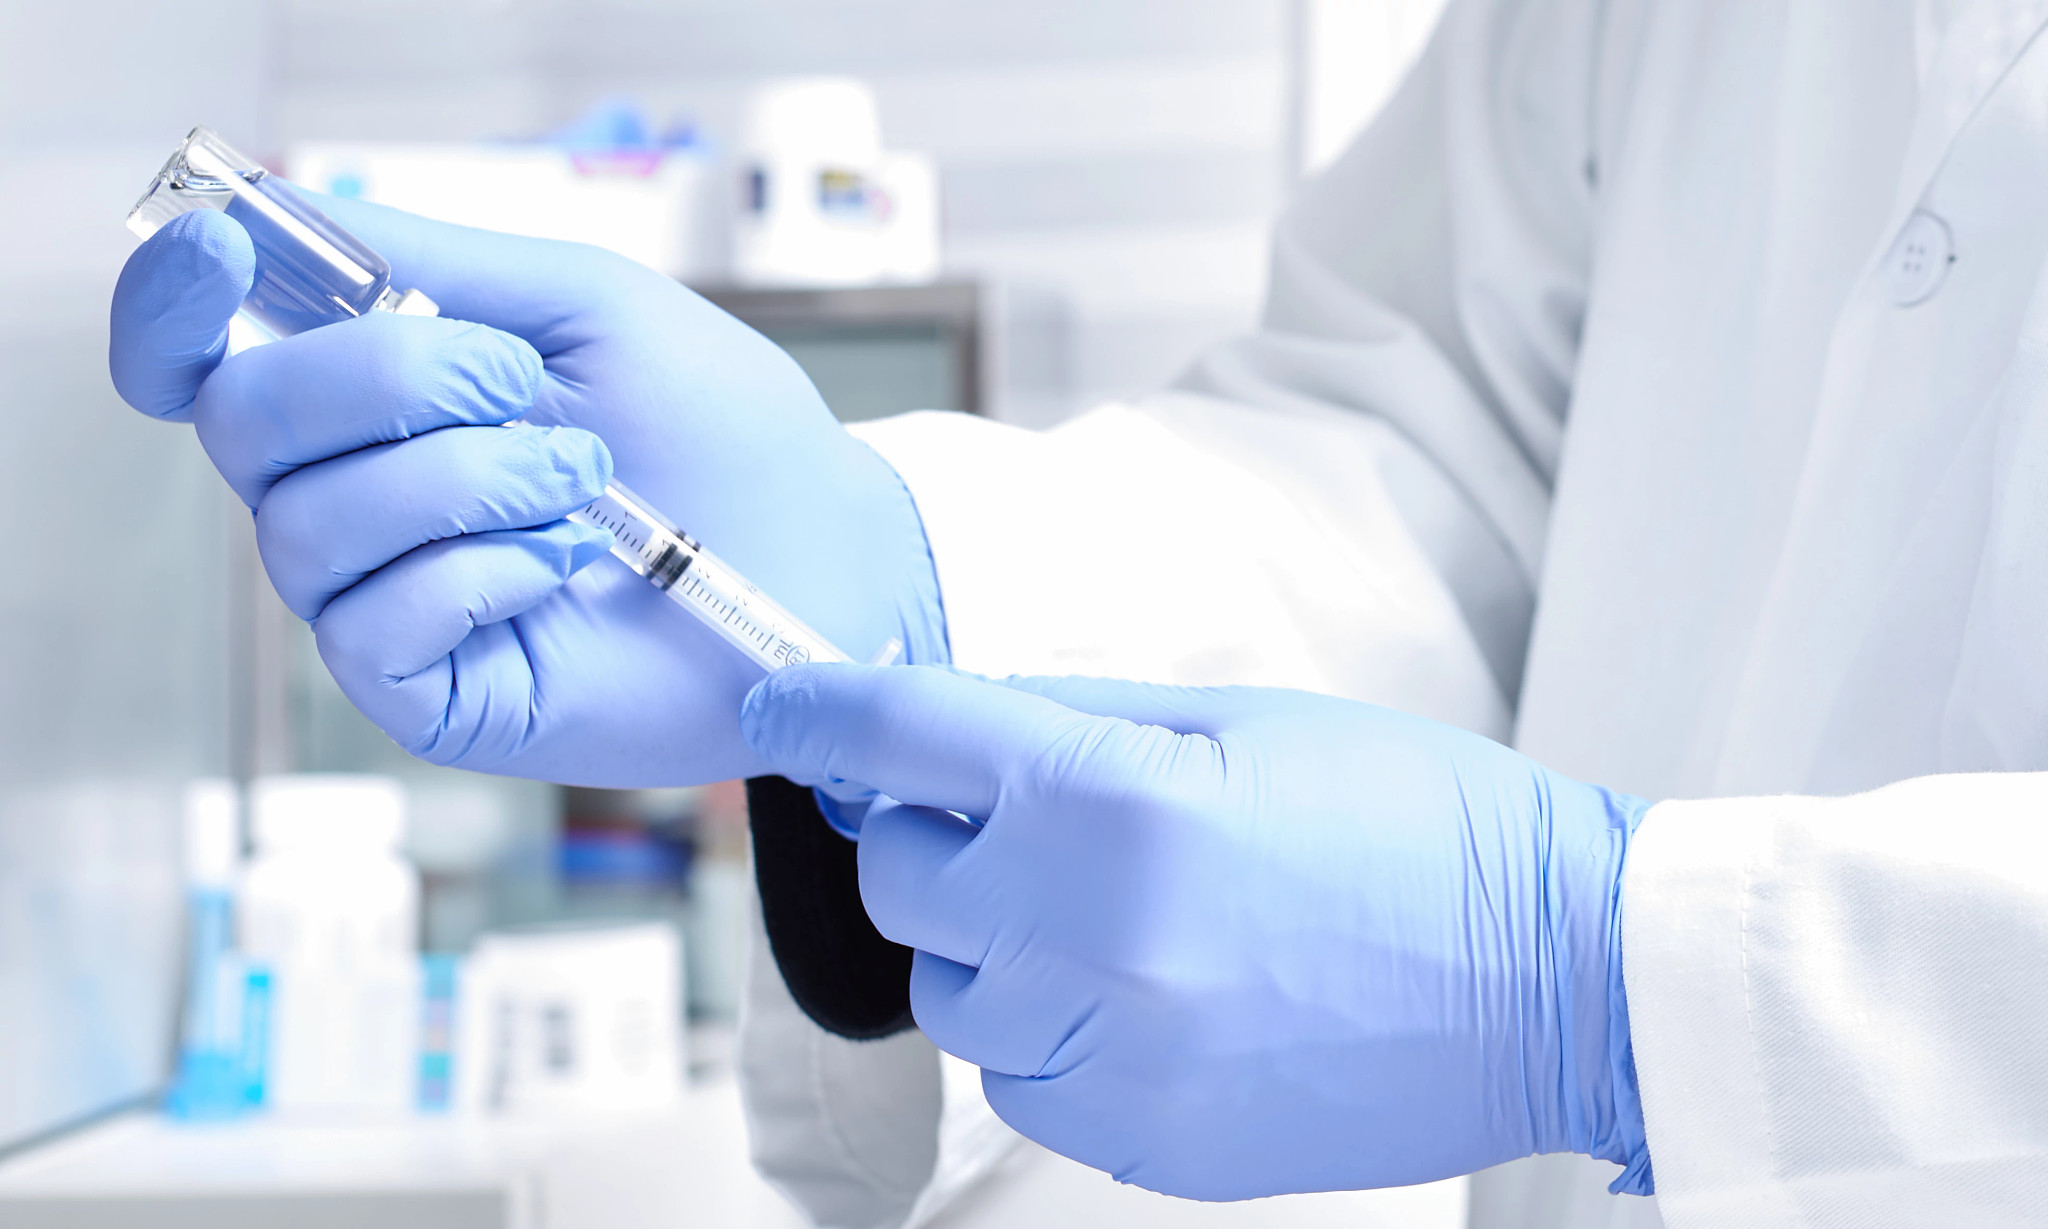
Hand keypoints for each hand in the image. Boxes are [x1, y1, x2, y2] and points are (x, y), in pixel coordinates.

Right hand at [109, 198, 945, 785]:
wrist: (824, 556)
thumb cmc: (724, 432)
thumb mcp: (591, 309)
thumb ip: (440, 265)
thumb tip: (287, 214)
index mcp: (376, 396)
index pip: (204, 357)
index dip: (175, 307)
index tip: (219, 253)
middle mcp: (356, 495)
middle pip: (243, 423)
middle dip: (386, 380)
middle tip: (523, 387)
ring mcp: (385, 598)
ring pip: (305, 528)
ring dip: (464, 482)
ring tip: (585, 489)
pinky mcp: (428, 693)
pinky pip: (370, 628)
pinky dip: (477, 576)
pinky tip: (563, 569)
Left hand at [741, 665, 1653, 1199]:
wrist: (1554, 975)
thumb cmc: (1417, 822)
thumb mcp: (1244, 720)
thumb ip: (1073, 716)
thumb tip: (952, 718)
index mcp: (1115, 804)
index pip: (901, 742)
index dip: (820, 713)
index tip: (782, 710)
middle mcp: (1090, 940)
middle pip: (900, 875)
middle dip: (932, 826)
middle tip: (1020, 804)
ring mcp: (1111, 1058)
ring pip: (945, 987)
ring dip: (988, 932)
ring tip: (1106, 903)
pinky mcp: (1138, 1140)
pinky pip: (1015, 1073)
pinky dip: (1043, 1022)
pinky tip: (1139, 985)